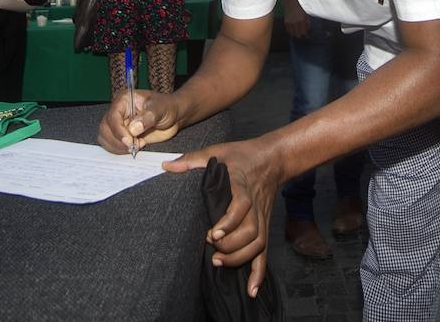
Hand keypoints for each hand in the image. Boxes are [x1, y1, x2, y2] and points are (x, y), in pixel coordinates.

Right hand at [97, 89, 181, 153]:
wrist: (173, 116)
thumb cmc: (167, 107)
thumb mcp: (160, 109)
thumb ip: (147, 118)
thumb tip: (132, 129)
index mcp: (124, 100)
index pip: (113, 116)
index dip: (118, 130)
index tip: (129, 141)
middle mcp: (118, 112)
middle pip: (105, 128)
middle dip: (117, 140)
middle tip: (133, 146)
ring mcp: (118, 124)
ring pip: (105, 138)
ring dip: (118, 147)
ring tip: (136, 145)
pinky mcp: (121, 135)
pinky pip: (112, 145)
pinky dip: (120, 150)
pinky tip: (135, 146)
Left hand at [162, 138, 284, 298]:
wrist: (272, 158)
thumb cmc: (242, 155)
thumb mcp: (217, 151)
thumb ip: (192, 160)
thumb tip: (167, 167)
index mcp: (242, 186)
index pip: (241, 207)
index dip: (229, 222)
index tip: (213, 234)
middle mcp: (255, 205)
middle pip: (251, 231)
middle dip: (231, 245)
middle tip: (211, 250)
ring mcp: (262, 217)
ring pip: (258, 244)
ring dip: (241, 258)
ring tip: (220, 263)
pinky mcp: (264, 226)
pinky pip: (265, 251)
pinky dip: (260, 272)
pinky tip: (251, 288)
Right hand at [283, 7, 308, 38]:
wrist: (290, 3)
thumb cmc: (300, 9)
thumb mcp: (306, 15)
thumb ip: (308, 24)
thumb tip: (309, 32)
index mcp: (302, 20)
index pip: (304, 33)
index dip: (306, 36)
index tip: (308, 37)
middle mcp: (295, 23)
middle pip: (298, 35)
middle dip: (301, 36)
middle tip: (303, 35)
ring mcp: (290, 23)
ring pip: (293, 34)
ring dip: (296, 34)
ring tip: (298, 33)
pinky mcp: (285, 23)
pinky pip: (288, 31)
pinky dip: (291, 32)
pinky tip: (294, 29)